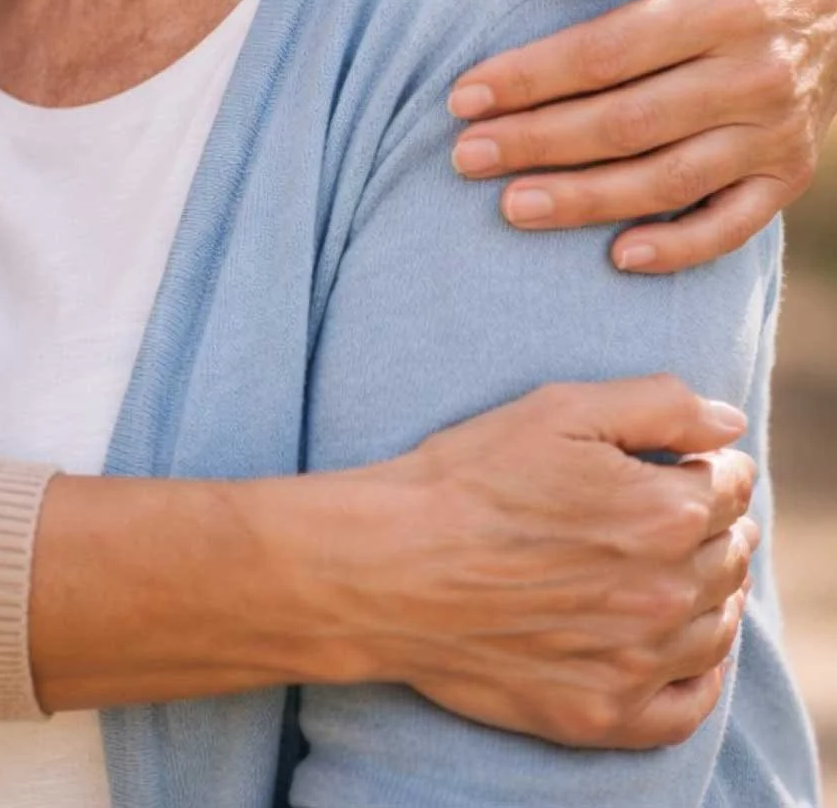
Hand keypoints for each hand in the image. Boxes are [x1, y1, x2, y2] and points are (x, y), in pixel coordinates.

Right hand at [349, 376, 756, 748]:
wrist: (388, 567)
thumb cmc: (466, 478)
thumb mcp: (558, 409)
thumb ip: (659, 404)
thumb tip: (729, 423)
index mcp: (664, 512)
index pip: (730, 485)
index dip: (710, 465)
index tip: (684, 462)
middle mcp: (666, 593)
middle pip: (730, 554)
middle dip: (713, 524)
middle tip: (676, 511)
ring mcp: (638, 662)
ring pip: (718, 625)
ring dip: (712, 592)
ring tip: (677, 570)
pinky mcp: (604, 713)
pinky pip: (690, 706)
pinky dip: (701, 676)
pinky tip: (681, 649)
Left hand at [447, 0, 836, 270]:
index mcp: (724, 4)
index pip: (609, 51)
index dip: (532, 77)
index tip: (464, 95)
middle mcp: (755, 73)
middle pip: (630, 122)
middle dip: (539, 143)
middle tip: (465, 157)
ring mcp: (776, 131)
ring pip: (671, 179)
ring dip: (587, 200)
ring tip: (511, 207)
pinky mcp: (789, 173)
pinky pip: (735, 224)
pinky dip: (680, 247)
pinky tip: (618, 257)